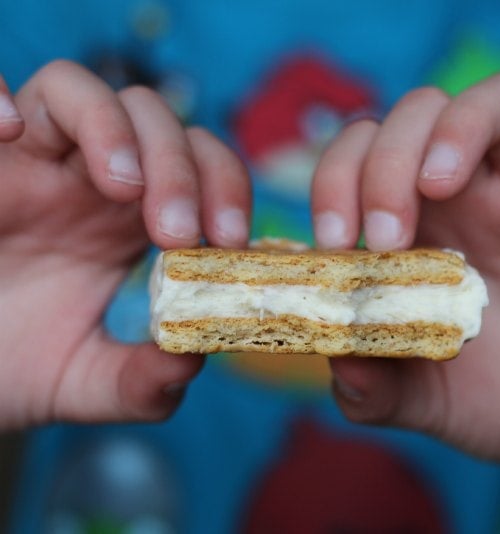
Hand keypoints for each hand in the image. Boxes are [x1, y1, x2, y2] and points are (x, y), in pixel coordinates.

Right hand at [0, 62, 250, 427]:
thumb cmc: (13, 361)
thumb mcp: (83, 381)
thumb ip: (139, 382)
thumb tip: (191, 363)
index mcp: (128, 222)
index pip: (199, 167)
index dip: (225, 188)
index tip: (231, 240)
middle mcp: (86, 181)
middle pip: (154, 122)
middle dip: (180, 168)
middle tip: (175, 233)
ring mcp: (28, 162)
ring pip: (80, 90)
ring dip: (113, 128)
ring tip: (120, 186)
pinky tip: (8, 132)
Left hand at [312, 72, 499, 463]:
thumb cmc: (499, 394)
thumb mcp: (424, 399)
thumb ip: (373, 388)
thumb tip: (338, 361)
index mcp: (395, 240)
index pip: (343, 173)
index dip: (328, 190)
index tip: (332, 244)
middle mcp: (435, 202)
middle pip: (382, 130)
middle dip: (367, 170)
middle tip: (381, 238)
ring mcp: (490, 181)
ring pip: (440, 106)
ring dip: (419, 143)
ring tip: (430, 194)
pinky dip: (489, 113)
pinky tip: (467, 161)